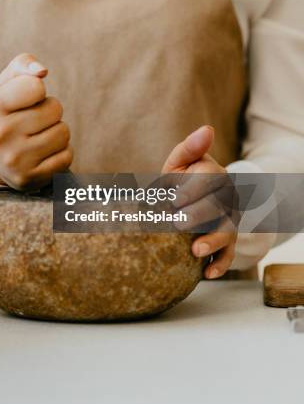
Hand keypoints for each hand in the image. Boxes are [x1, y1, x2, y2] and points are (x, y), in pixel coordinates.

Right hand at [0, 53, 72, 189]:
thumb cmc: (5, 111)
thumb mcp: (5, 84)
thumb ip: (23, 64)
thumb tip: (42, 71)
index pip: (36, 86)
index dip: (37, 89)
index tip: (24, 99)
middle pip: (55, 109)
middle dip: (49, 111)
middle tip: (32, 120)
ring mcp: (15, 160)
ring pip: (64, 133)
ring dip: (57, 131)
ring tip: (37, 136)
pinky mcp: (30, 179)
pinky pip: (67, 156)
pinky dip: (60, 152)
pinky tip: (42, 153)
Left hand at [161, 126, 236, 278]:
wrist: (191, 202)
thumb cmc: (181, 181)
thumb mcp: (180, 163)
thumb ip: (189, 148)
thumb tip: (207, 129)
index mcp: (214, 173)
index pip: (209, 177)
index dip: (192, 188)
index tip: (173, 198)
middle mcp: (226, 197)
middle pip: (218, 204)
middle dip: (198, 214)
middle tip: (177, 223)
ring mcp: (229, 220)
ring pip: (226, 230)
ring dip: (212, 241)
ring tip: (195, 251)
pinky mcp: (228, 242)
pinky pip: (228, 254)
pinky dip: (219, 265)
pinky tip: (207, 274)